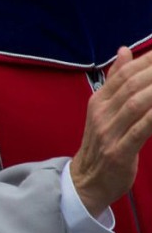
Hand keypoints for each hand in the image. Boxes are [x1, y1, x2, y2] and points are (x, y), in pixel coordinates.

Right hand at [70, 47, 151, 215]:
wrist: (86, 181)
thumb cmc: (102, 144)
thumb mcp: (103, 109)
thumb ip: (114, 80)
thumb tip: (125, 50)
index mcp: (98, 101)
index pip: (124, 73)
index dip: (147, 60)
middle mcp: (101, 114)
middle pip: (132, 85)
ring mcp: (109, 133)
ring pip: (136, 104)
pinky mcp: (119, 152)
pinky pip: (140, 130)